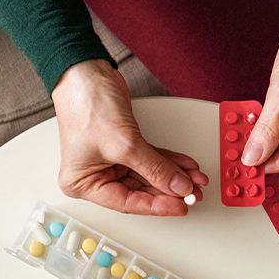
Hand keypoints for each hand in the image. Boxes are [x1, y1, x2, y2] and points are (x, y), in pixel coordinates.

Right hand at [51, 60, 208, 214]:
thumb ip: (154, 168)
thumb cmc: (86, 104)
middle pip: (139, 190)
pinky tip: (185, 166)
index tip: (181, 206)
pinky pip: (149, 160)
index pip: (127, 202)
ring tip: (195, 180)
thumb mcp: (124, 144)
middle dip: (169, 190)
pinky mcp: (123, 147)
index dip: (157, 206)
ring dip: (172, 176)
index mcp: (83, 183)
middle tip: (193, 192)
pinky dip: (168, 162)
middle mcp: (95, 175)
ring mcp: (110, 161)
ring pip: (148, 175)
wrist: (86, 72)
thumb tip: (178, 186)